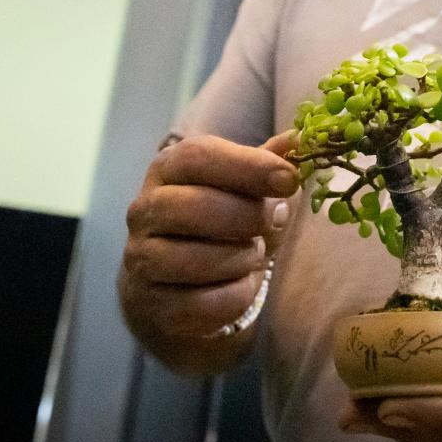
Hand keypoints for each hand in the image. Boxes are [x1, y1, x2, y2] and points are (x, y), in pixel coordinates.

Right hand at [119, 132, 297, 341]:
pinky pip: (204, 303)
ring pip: (198, 260)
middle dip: (248, 217)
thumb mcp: (244, 187)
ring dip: (243, 259)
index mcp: (168, 169)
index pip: (199, 156)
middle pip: (196, 207)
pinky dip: (236, 296)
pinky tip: (240, 285)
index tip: (288, 179)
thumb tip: (300, 137)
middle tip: (273, 222)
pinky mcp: (151, 302)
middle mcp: (145, 209)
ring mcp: (141, 258)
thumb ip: (270, 162)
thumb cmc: (221, 222)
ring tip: (252, 255)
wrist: (180, 284)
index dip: (248, 166)